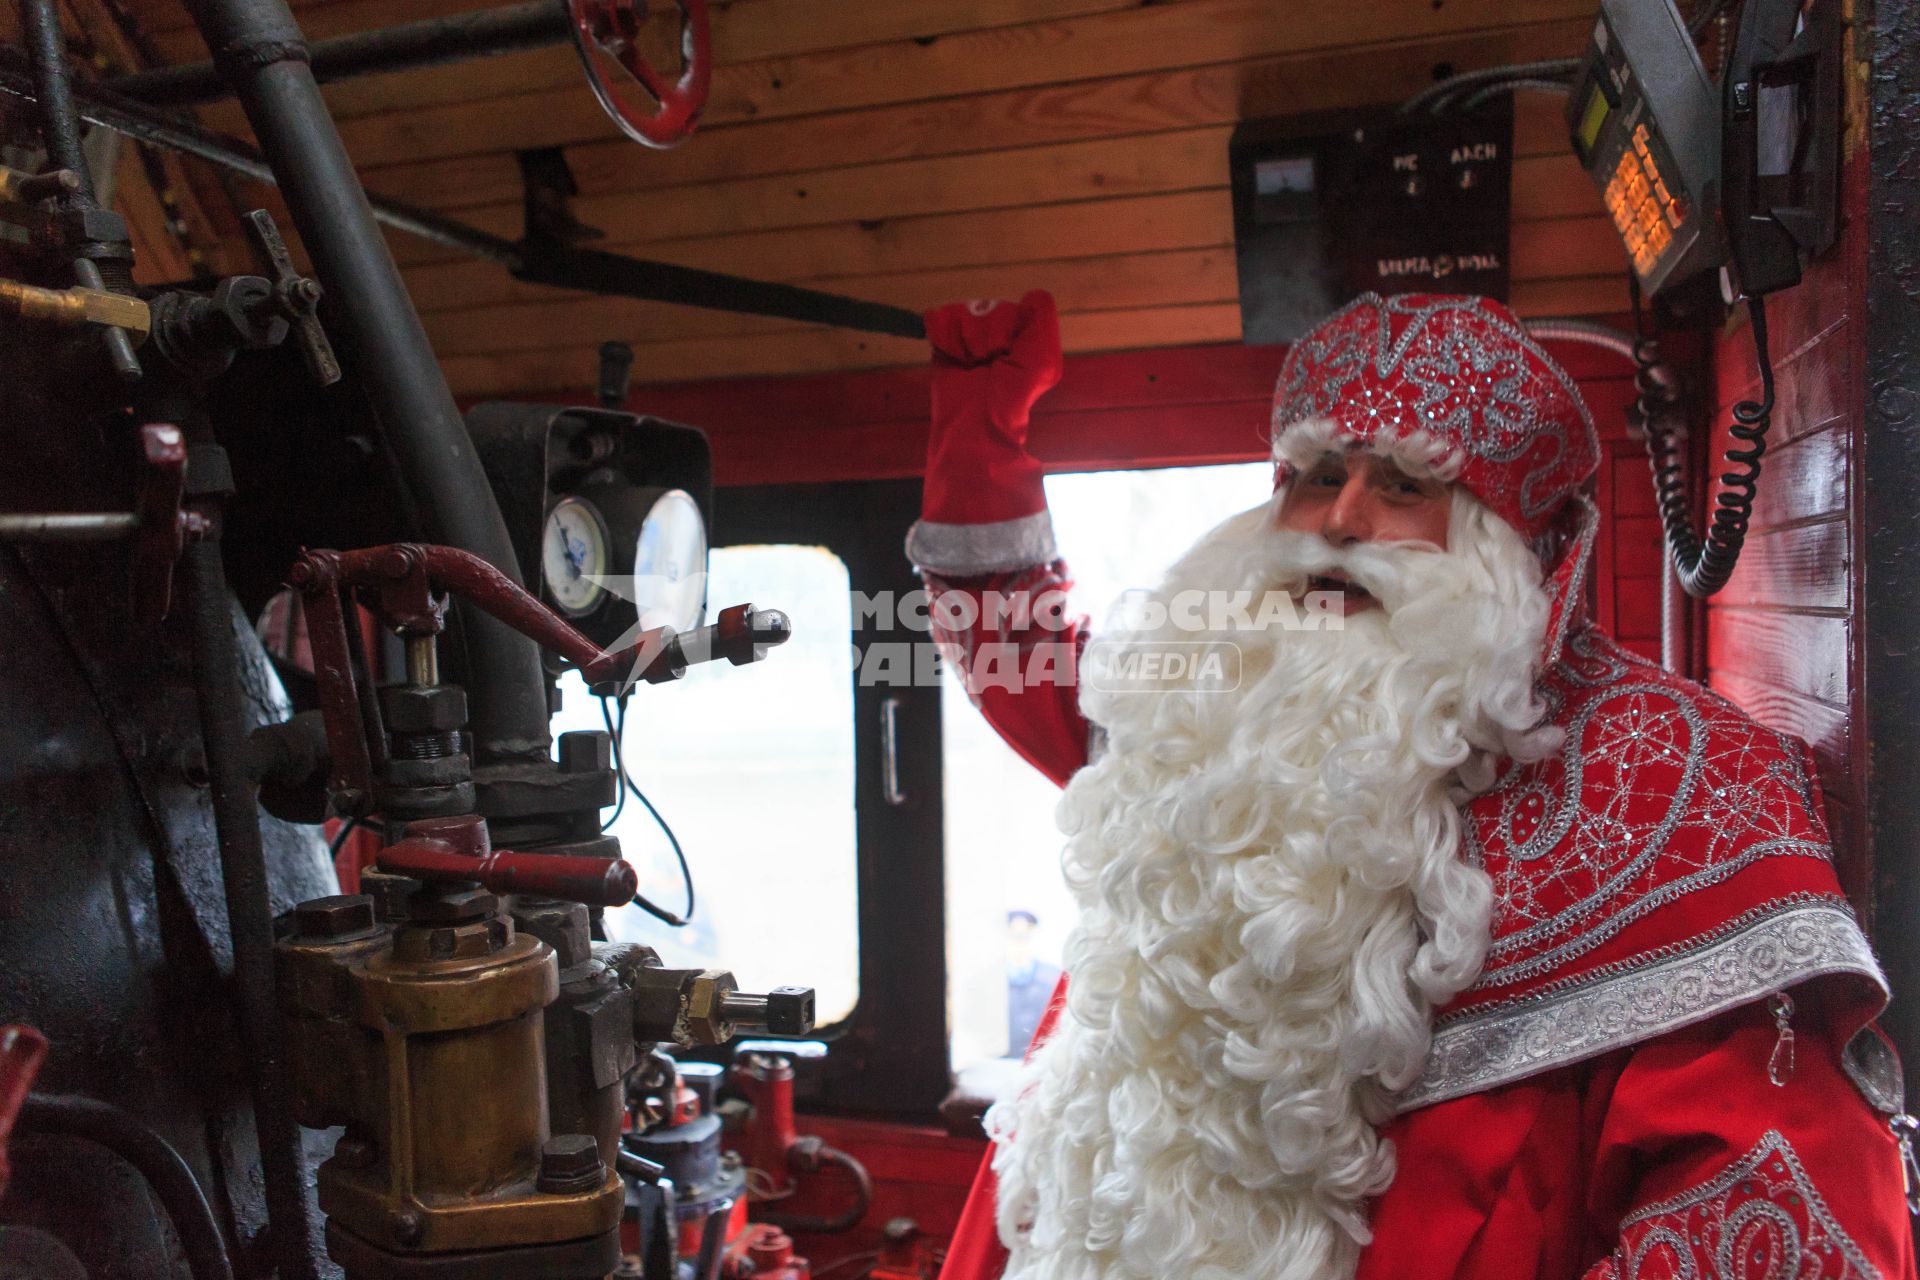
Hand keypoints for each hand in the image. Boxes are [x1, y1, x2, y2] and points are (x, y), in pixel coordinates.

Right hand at [924, 291, 1062, 429]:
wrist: (976, 421)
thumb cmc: (1013, 395)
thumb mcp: (1043, 359)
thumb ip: (1042, 321)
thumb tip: (1031, 294)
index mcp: (1020, 340)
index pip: (1013, 309)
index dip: (1010, 325)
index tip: (1011, 351)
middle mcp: (994, 337)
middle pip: (987, 308)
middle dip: (989, 334)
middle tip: (991, 361)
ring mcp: (968, 340)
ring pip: (966, 313)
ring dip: (969, 339)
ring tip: (973, 363)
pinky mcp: (943, 346)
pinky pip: (942, 320)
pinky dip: (948, 336)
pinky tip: (958, 358)